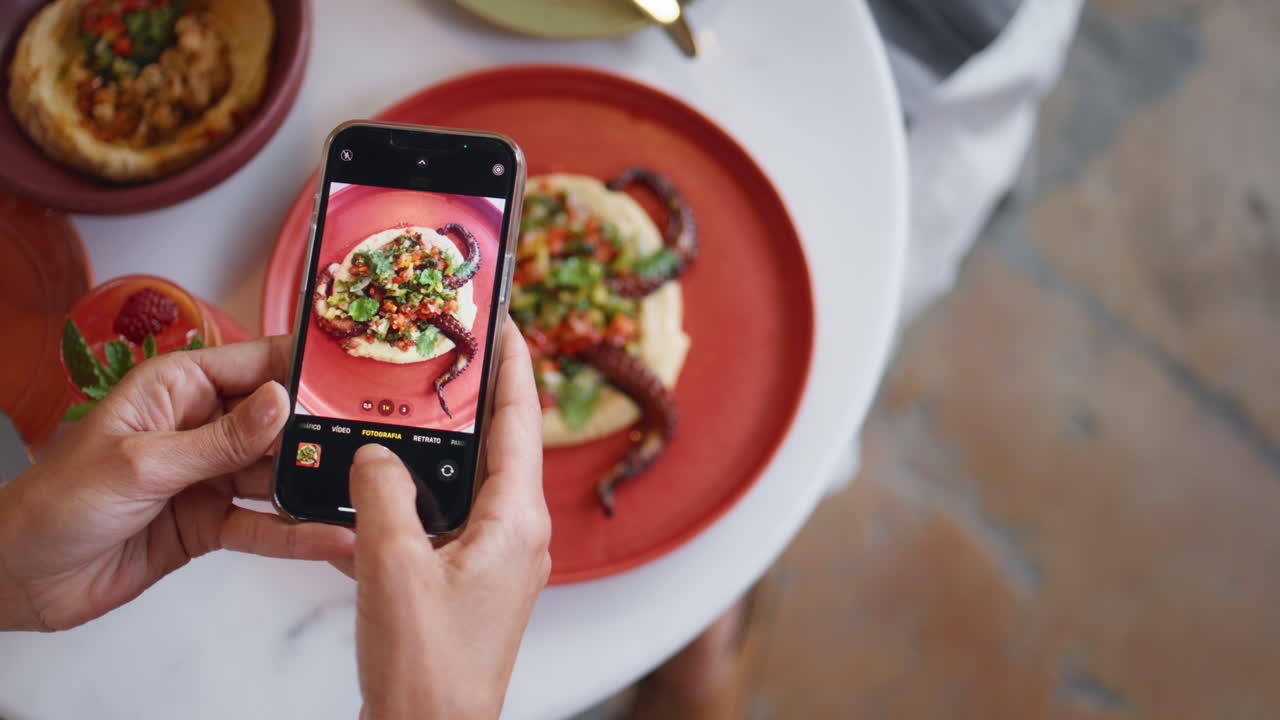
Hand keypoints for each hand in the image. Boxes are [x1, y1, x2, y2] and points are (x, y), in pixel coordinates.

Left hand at [0, 337, 354, 631]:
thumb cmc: (56, 502)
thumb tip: (282, 403)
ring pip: (278, 476)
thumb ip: (220, 440)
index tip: (354, 375)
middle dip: (321, 436)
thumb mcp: (142, 463)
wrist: (20, 579)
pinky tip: (331, 539)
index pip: (255, 365)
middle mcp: (200, 427)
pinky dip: (297, 535)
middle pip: (278, 424)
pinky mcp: (212, 524)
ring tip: (365, 495)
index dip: (304, 368)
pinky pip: (264, 525)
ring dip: (316, 488)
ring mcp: (209, 477)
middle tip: (374, 446)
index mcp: (177, 388)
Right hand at [348, 318, 549, 719]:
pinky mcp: (472, 580)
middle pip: (503, 443)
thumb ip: (382, 493)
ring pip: (475, 479)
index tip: (502, 318)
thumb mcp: (392, 565)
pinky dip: (427, 490)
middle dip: (480, 393)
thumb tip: (375, 454)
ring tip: (419, 400)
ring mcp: (498, 558)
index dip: (512, 363)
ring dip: (450, 442)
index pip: (519, 420)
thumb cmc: (429, 668)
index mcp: (518, 520)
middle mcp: (519, 534)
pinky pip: (453, 515)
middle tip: (453, 348)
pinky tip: (390, 482)